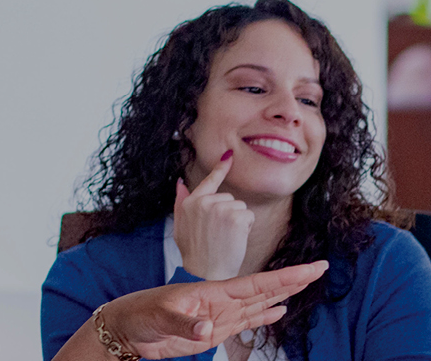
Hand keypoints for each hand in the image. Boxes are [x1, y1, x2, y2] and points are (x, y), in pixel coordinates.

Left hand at [55, 261, 327, 359]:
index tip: (312, 267)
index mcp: (214, 293)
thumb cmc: (140, 315)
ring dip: (284, 294)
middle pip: (266, 288)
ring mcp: (220, 315)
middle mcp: (222, 301)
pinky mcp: (214, 330)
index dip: (287, 276)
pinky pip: (246, 322)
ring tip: (307, 284)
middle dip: (294, 279)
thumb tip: (208, 329)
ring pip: (260, 303)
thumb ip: (184, 323)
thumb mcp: (160, 318)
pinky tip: (280, 311)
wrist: (125, 328)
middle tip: (321, 267)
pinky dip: (264, 316)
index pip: (259, 283)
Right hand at [175, 150, 252, 280]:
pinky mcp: (235, 217)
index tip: (229, 155)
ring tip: (225, 239)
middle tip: (218, 235)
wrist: (205, 275)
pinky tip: (234, 240)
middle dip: (229, 214)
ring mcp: (220, 208)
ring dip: (238, 222)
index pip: (209, 181)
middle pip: (230, 198)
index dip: (220, 167)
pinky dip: (246, 228)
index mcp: (190, 203)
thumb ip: (181, 204)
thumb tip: (181, 183)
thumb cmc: (194, 254)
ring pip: (241, 207)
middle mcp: (204, 202)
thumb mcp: (181, 227)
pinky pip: (249, 216)